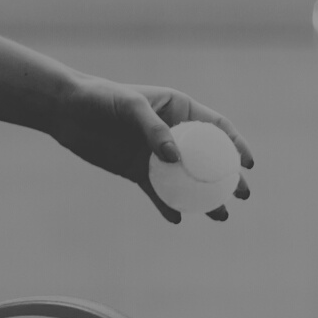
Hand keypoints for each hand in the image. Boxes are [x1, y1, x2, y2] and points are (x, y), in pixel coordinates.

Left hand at [49, 78, 252, 222]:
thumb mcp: (131, 107)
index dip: (236, 145)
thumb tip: (174, 159)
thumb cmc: (102, 99)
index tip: (248, 163)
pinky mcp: (137, 172)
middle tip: (243, 195)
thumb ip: (153, 130)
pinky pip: (157, 192)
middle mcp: (172, 133)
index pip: (217, 128)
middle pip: (208, 159)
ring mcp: (156, 155)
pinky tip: (177, 218)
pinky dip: (167, 206)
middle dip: (229, 179)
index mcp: (179, 109)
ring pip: (186, 180)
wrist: (69, 112)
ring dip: (204, 199)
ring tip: (220, 216)